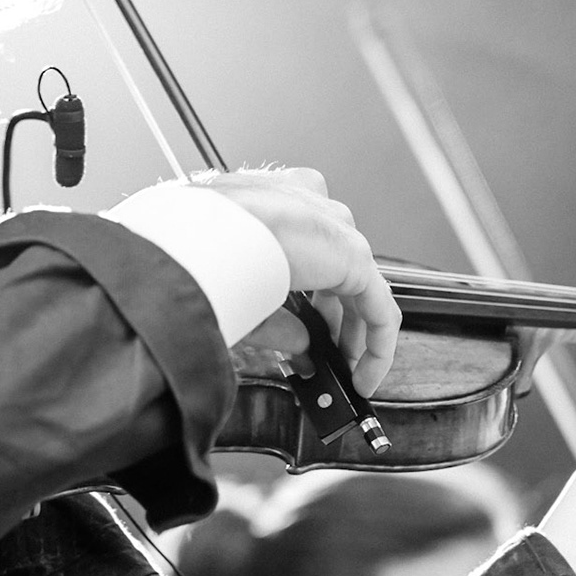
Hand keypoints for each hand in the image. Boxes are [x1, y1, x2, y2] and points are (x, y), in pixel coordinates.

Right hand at [193, 168, 399, 396]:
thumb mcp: (235, 288)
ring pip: (361, 289)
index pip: (304, 244)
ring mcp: (335, 228)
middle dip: (332, 318)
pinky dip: (377, 347)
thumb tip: (299, 343)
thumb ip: (274, 319)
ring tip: (346, 371)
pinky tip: (364, 376)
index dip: (307, 292)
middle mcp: (310, 206)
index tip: (300, 324)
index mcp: (274, 200)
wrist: (203, 234)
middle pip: (337, 269)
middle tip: (324, 353)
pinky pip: (379, 308)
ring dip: (355, 335)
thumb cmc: (196, 245)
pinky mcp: (355, 256)